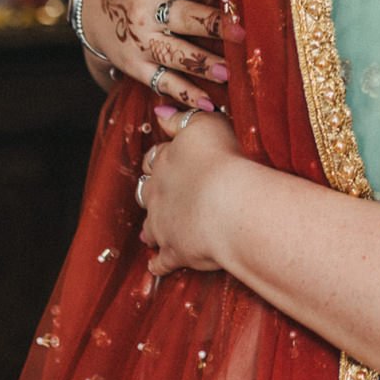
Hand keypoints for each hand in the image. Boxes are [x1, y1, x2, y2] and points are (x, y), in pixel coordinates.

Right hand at [85, 0, 234, 111]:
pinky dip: (185, 94)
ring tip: (230, 72)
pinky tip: (209, 104)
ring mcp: (141, 41)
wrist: (89, 5)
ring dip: (203, 65)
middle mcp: (147, 9)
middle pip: (186, 18)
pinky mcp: (136, 66)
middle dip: (215, 26)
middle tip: (244, 32)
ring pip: (175, 55)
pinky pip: (162, 82)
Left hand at [140, 103, 245, 274]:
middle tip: (158, 197)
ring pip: (150, 227)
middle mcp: (159, 191)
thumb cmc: (227, 159)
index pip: (157, 157)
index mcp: (168, 160)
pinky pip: (162, 262)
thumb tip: (158, 113)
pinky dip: (159, 264)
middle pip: (147, 192)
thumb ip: (181, 118)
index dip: (161, 159)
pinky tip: (158, 267)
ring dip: (151, 229)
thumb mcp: (206, 125)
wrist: (232, 203)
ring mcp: (164, 223)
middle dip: (152, 194)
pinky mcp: (175, 251)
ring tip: (151, 234)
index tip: (164, 160)